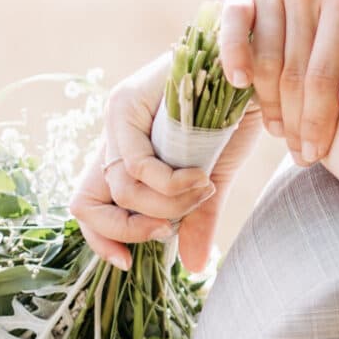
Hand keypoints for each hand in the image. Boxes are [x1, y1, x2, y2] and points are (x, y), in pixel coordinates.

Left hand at [73, 58, 254, 273]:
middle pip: (85, 205)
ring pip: (119, 190)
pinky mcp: (125, 104)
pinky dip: (170, 183)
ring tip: (203, 187)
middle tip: (168, 229)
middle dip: (129, 231)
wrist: (253, 72)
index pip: (90, 208)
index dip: (102, 240)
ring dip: (166, 205)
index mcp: (128, 157)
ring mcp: (115, 120)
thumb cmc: (235, 117)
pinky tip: (200, 176)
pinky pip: (135, 166)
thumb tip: (193, 266)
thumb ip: (197, 218)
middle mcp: (113, 139)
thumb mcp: (213, 179)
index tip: (130, 262)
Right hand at [218, 0, 338, 166]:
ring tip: (282, 131)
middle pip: (291, 73)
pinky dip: (232, 54)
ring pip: (263, 59)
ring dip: (269, 104)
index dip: (316, 120)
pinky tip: (239, 82)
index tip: (315, 153)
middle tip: (300, 153)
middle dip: (295, 121)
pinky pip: (233, 24)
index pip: (323, 75)